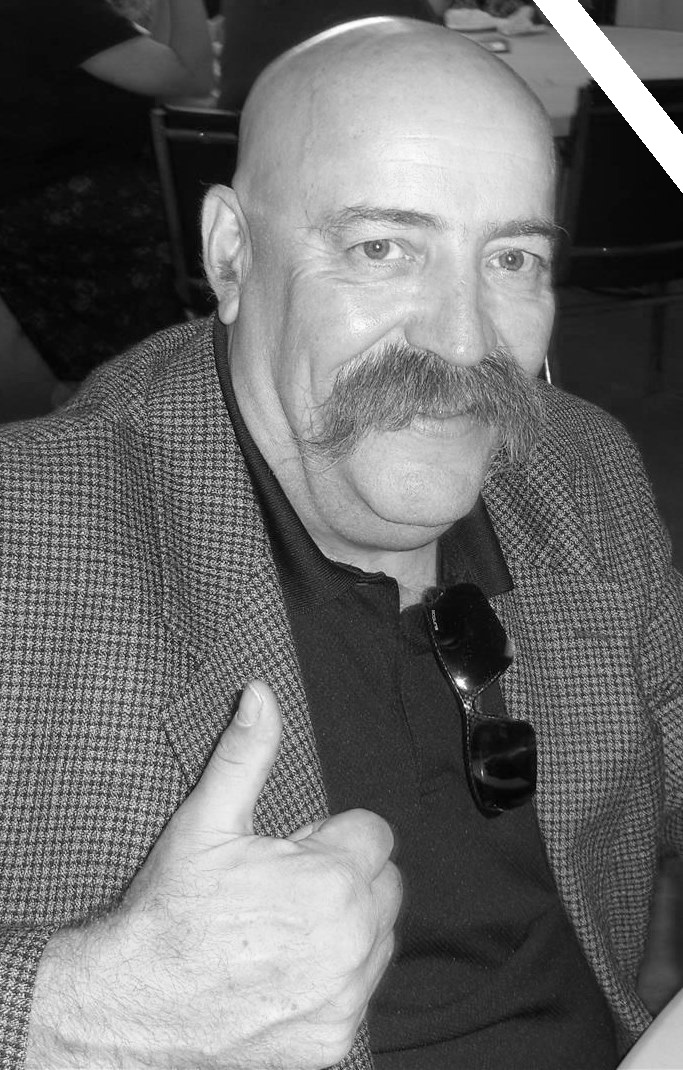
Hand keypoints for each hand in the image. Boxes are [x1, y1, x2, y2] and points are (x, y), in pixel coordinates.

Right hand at [28, 681, 400, 1069]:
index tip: (292, 852)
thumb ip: (247, 751)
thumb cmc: (173, 908)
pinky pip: (361, 991)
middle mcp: (352, 939)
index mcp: (332, 879)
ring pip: (379, 936)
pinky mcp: (335, 1038)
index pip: (374, 835)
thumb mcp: (206, 820)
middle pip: (384, 885)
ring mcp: (346, 994)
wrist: (135, 1003)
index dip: (329, 838)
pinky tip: (284, 972)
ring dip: (348, 927)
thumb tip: (262, 691)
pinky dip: (335, 980)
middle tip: (284, 890)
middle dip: (345, 878)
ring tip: (283, 929)